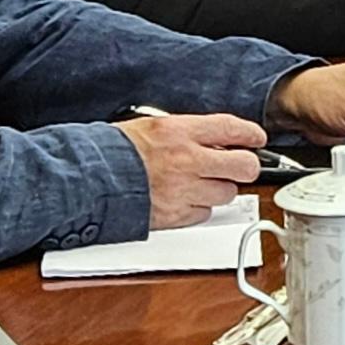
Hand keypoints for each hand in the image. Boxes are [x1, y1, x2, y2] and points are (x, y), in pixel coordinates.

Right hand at [114, 110, 262, 228]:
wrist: (87, 181)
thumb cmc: (113, 152)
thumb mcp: (152, 127)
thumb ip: (187, 133)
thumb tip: (215, 140)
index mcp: (179, 132)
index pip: (232, 128)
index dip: (251, 134)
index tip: (257, 138)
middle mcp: (186, 161)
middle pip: (243, 166)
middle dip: (246, 166)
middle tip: (239, 166)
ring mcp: (182, 191)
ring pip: (226, 193)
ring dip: (219, 189)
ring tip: (201, 183)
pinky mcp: (174, 216)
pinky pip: (203, 214)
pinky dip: (198, 208)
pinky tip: (184, 199)